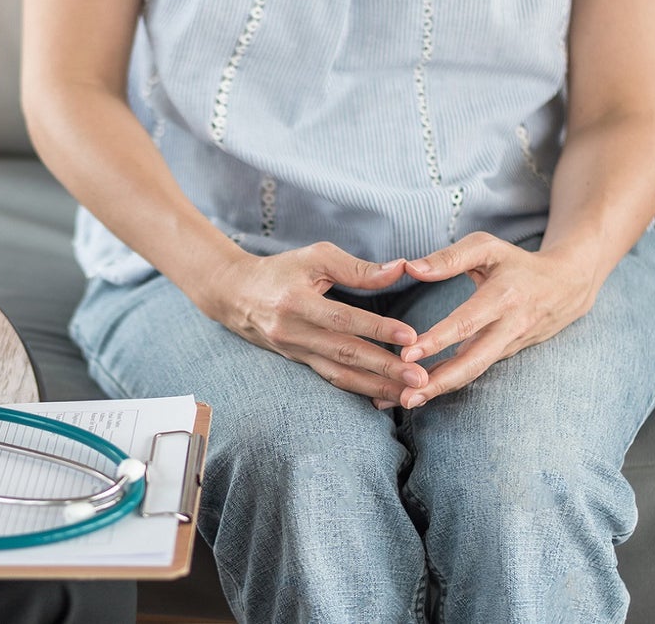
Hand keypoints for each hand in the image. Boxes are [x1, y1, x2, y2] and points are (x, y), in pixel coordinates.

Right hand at [202, 242, 427, 403]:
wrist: (235, 295)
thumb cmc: (280, 271)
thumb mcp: (314, 257)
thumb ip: (357, 268)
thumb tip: (400, 269)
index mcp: (296, 302)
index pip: (342, 319)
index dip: (376, 328)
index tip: (410, 336)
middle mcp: (293, 332)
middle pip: (344, 354)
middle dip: (384, 368)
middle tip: (419, 378)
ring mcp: (294, 352)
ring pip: (339, 375)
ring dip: (377, 387)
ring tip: (410, 394)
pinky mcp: (298, 362)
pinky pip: (331, 379)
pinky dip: (359, 389)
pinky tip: (384, 397)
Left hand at [391, 231, 599, 408]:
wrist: (566, 286)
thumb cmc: (516, 263)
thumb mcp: (487, 248)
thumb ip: (449, 257)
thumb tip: (411, 268)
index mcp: (503, 297)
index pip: (467, 322)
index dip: (438, 340)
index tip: (407, 353)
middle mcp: (508, 327)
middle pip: (473, 361)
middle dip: (439, 382)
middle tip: (405, 397)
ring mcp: (508, 346)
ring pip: (473, 372)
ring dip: (440, 390)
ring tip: (405, 402)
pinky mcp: (504, 355)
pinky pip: (474, 371)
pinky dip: (447, 384)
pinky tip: (420, 393)